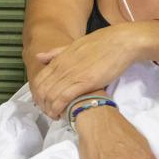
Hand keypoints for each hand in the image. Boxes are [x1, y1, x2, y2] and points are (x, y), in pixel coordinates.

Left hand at [30, 25, 144, 118]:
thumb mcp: (74, 46)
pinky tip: (63, 114)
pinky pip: (64, 98)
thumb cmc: (101, 44)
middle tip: (49, 113)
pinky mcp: (85, 82)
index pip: (38, 80)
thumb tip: (39, 57)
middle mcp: (62, 67)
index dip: (37, 95)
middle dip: (42, 105)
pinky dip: (59, 108)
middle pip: (41, 90)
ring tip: (56, 116)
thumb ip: (56, 53)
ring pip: (50, 96)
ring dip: (50, 110)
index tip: (43, 104)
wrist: (122, 42)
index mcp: (58, 59)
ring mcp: (72, 74)